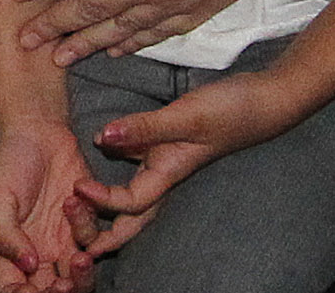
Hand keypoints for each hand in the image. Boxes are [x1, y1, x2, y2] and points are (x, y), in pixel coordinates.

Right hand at [0, 118, 104, 292]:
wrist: (39, 131)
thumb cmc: (9, 161)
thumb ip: (6, 235)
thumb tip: (26, 266)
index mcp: (9, 249)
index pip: (15, 289)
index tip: (34, 289)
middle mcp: (38, 251)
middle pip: (53, 291)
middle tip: (65, 285)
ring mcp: (63, 240)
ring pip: (80, 277)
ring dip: (82, 274)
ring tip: (79, 255)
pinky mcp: (85, 224)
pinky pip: (95, 241)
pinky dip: (88, 229)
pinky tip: (74, 201)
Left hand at [78, 66, 311, 256]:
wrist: (261, 99)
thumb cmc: (229, 111)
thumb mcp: (185, 117)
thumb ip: (144, 128)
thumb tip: (102, 138)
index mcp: (169, 174)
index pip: (131, 203)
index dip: (102, 201)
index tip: (77, 186)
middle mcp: (164, 174)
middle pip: (131, 217)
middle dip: (103, 233)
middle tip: (75, 237)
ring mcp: (163, 162)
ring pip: (129, 194)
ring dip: (103, 205)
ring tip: (73, 205)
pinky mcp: (162, 145)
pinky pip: (131, 164)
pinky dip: (112, 167)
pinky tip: (94, 157)